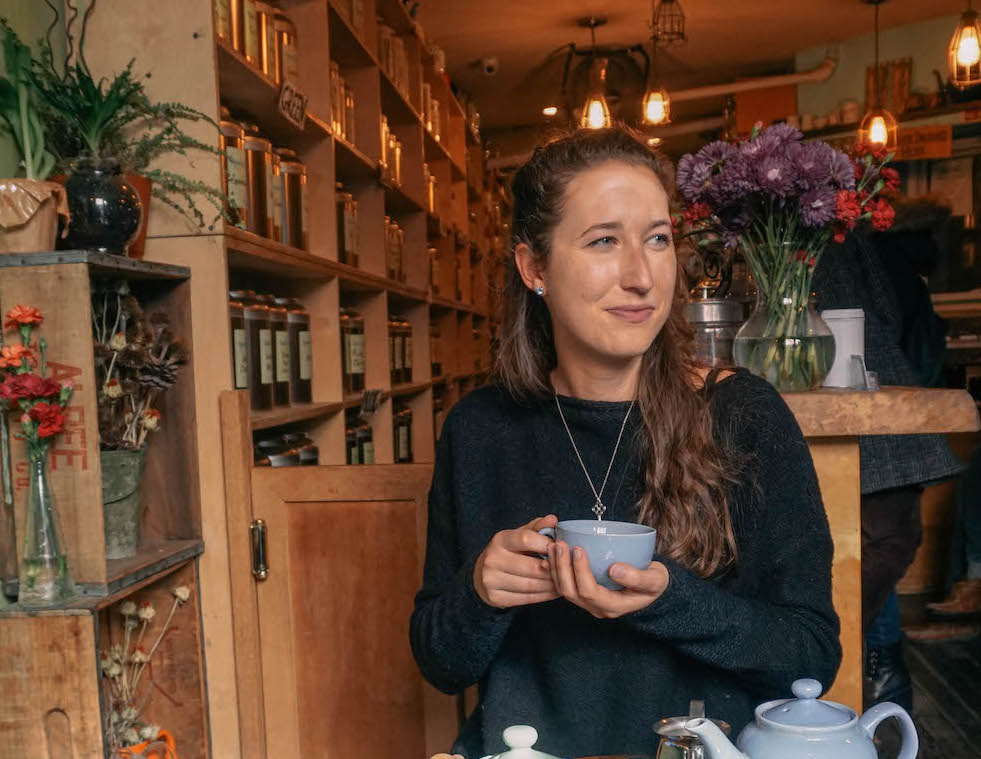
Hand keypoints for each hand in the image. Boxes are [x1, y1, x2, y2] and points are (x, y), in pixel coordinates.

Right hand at [474, 515, 559, 608]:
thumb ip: (537, 527)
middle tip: (568, 570)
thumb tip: (553, 519)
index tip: (559, 549)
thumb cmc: (507, 552)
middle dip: (553, 569)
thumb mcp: (518, 536)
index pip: (526, 539)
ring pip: (531, 585)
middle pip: (532, 566)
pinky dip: (544, 596)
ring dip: (552, 585)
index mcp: (500, 540)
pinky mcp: (495, 597)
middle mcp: (492, 559)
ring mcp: (491, 579)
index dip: (547, 544)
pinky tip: (554, 592)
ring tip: (564, 582)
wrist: (481, 575)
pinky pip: (526, 598)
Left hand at [547, 541, 668, 618]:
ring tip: (553, 545)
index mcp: (613, 606)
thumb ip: (638, 578)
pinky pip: (563, 583)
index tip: (579, 548)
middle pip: (571, 592)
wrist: (650, 584)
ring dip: (555, 567)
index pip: (590, 592)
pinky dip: (556, 568)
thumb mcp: (655, 580)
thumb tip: (615, 569)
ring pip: (563, 589)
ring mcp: (588, 602)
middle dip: (562, 567)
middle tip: (560, 544)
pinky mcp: (582, 593)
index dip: (581, 571)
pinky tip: (554, 552)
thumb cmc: (653, 581)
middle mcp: (596, 607)